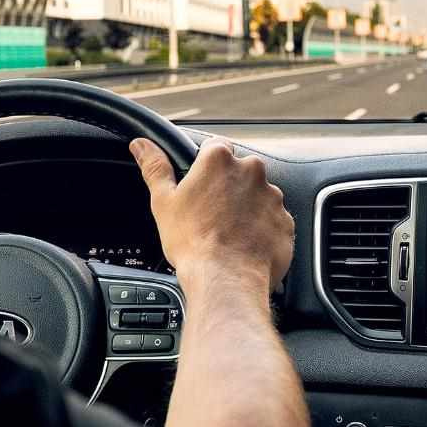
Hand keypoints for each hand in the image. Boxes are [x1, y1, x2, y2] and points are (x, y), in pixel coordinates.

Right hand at [130, 137, 293, 294]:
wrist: (226, 280)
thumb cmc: (193, 242)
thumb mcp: (163, 202)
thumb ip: (154, 167)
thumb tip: (141, 145)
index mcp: (220, 160)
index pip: (215, 147)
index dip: (205, 167)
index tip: (200, 185)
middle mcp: (252, 171)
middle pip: (238, 171)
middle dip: (227, 188)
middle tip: (210, 214)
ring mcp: (273, 197)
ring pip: (258, 195)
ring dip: (246, 208)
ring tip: (228, 233)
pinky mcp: (285, 222)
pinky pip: (272, 220)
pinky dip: (261, 229)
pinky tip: (244, 244)